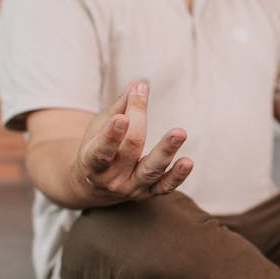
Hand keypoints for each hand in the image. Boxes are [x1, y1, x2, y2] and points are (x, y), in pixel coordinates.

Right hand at [73, 81, 193, 201]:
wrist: (94, 187)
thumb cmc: (97, 148)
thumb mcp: (99, 128)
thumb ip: (120, 107)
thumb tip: (139, 85)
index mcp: (91, 164)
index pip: (102, 150)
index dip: (112, 135)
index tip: (122, 118)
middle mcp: (111, 180)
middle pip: (130, 150)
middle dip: (138, 121)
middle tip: (143, 95)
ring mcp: (131, 188)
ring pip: (151, 170)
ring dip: (166, 151)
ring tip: (179, 133)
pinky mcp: (148, 193)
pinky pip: (165, 187)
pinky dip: (177, 176)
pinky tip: (187, 162)